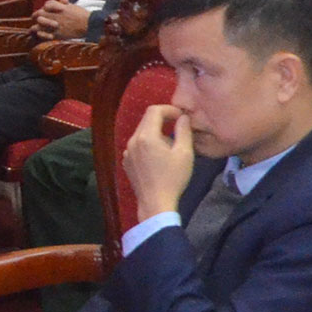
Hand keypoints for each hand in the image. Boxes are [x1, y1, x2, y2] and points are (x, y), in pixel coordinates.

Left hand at [32, 0, 89, 39]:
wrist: (90, 25)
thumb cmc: (82, 15)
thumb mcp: (73, 6)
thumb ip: (64, 4)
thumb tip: (62, 0)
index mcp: (58, 7)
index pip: (46, 5)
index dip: (45, 7)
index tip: (46, 9)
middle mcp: (55, 16)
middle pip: (39, 14)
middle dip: (36, 15)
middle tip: (37, 18)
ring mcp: (54, 25)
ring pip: (38, 25)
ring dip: (36, 26)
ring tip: (36, 28)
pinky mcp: (57, 34)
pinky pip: (44, 35)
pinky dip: (41, 34)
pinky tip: (41, 34)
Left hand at [120, 104, 196, 219]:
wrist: (155, 202)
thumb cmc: (173, 178)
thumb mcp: (185, 154)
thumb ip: (184, 131)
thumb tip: (183, 118)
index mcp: (147, 136)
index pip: (154, 111)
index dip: (169, 109)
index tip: (182, 117)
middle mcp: (133, 140)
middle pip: (146, 120)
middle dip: (163, 119)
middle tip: (179, 127)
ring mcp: (127, 151)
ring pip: (142, 133)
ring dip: (156, 132)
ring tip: (171, 145)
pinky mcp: (127, 161)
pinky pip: (137, 145)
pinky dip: (149, 144)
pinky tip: (158, 157)